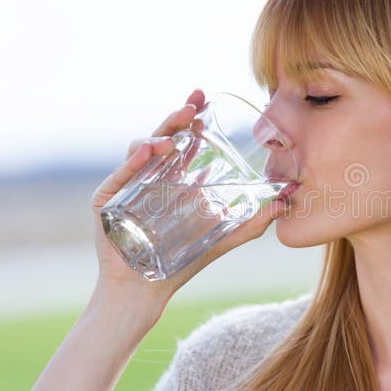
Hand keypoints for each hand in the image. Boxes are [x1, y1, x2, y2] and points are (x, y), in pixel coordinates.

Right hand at [88, 89, 287, 324]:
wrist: (146, 291)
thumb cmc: (180, 263)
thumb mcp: (220, 239)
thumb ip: (250, 224)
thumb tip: (283, 204)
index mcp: (171, 178)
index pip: (181, 139)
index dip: (191, 118)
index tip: (204, 99)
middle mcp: (148, 176)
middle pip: (161, 137)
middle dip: (176, 118)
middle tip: (192, 106)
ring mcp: (126, 186)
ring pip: (139, 151)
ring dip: (156, 139)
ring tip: (173, 140)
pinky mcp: (107, 201)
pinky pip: (120, 175)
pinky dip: (134, 162)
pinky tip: (148, 153)